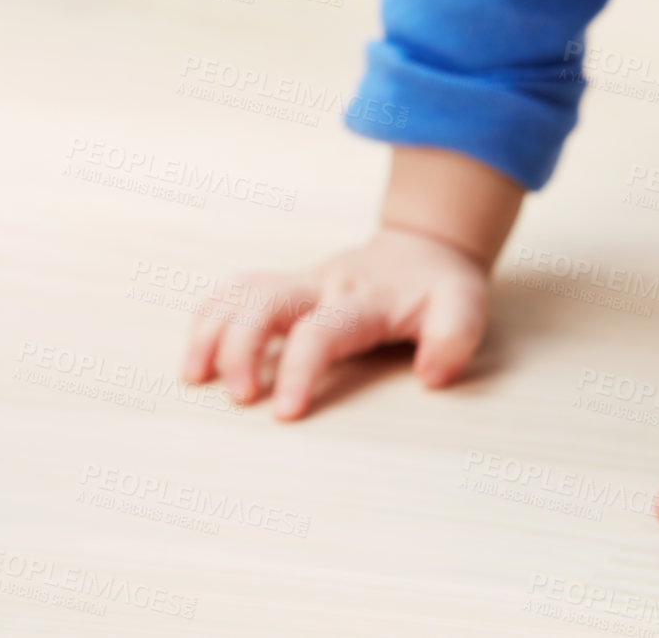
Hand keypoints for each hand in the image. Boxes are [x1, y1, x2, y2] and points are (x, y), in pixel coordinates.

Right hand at [180, 226, 488, 419]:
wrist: (424, 245)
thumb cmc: (440, 285)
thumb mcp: (464, 306)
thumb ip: (453, 338)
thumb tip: (431, 377)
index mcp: (362, 299)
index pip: (320, 331)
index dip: (298, 369)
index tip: (284, 414)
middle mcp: (323, 286)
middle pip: (265, 303)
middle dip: (242, 347)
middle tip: (240, 398)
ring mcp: (300, 283)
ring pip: (242, 291)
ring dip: (213, 329)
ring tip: (194, 377)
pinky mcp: (286, 286)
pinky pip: (236, 289)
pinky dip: (209, 315)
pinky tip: (196, 353)